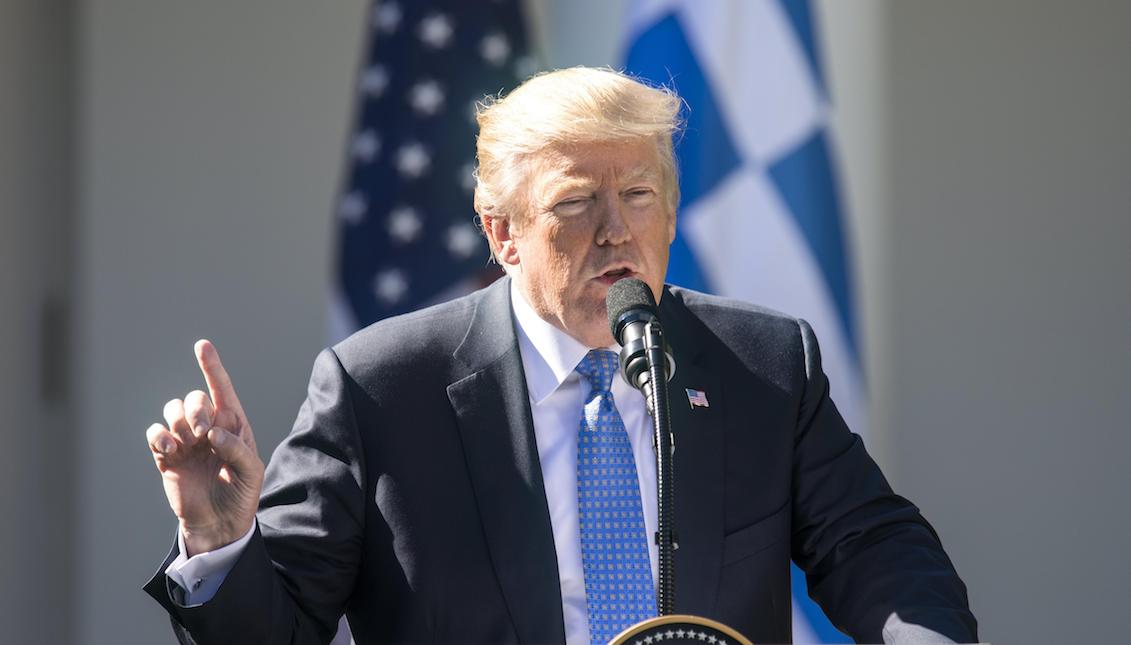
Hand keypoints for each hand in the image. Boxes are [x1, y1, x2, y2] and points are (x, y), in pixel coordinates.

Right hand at [146, 340, 264, 556]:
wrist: (219, 523)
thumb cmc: (241, 494)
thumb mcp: (251, 472)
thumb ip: (236, 449)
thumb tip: (213, 433)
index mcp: (233, 425)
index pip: (221, 389)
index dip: (212, 366)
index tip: (202, 345)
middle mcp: (208, 427)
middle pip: (194, 398)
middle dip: (196, 408)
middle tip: (204, 433)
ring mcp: (186, 441)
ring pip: (172, 410)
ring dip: (179, 421)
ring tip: (189, 444)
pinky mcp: (167, 456)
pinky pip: (155, 433)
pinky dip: (158, 435)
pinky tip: (169, 449)